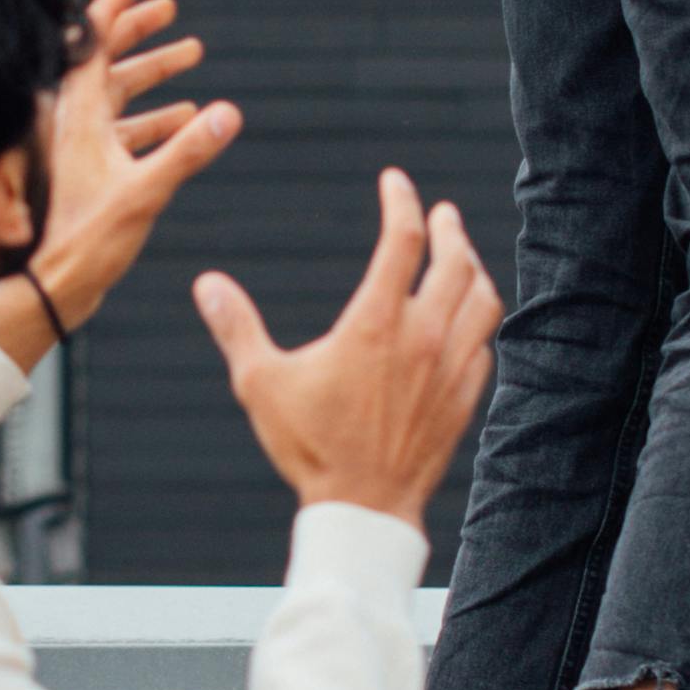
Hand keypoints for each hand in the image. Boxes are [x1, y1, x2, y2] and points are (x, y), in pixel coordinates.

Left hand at [0, 0, 240, 358]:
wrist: (51, 287)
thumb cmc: (84, 243)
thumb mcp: (145, 193)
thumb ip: (187, 151)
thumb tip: (228, 112)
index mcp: (76, 116)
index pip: (89, 44)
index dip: (111, 10)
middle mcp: (72, 124)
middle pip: (104, 61)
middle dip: (139, 33)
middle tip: (170, 11)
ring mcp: (78, 148)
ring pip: (116, 96)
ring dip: (152, 74)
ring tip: (192, 54)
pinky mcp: (88, 173)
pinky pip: (121, 132)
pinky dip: (152, 118)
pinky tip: (185, 117)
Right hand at [191, 165, 500, 524]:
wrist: (364, 509)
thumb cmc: (310, 447)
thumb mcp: (261, 384)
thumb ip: (237, 327)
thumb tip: (207, 283)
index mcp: (377, 323)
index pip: (403, 240)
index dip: (401, 201)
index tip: (395, 181)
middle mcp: (423, 337)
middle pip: (455, 261)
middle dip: (449, 228)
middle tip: (440, 212)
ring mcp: (450, 368)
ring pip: (480, 300)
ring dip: (472, 269)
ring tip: (461, 257)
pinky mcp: (463, 398)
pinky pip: (482, 344)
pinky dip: (476, 320)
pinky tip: (464, 320)